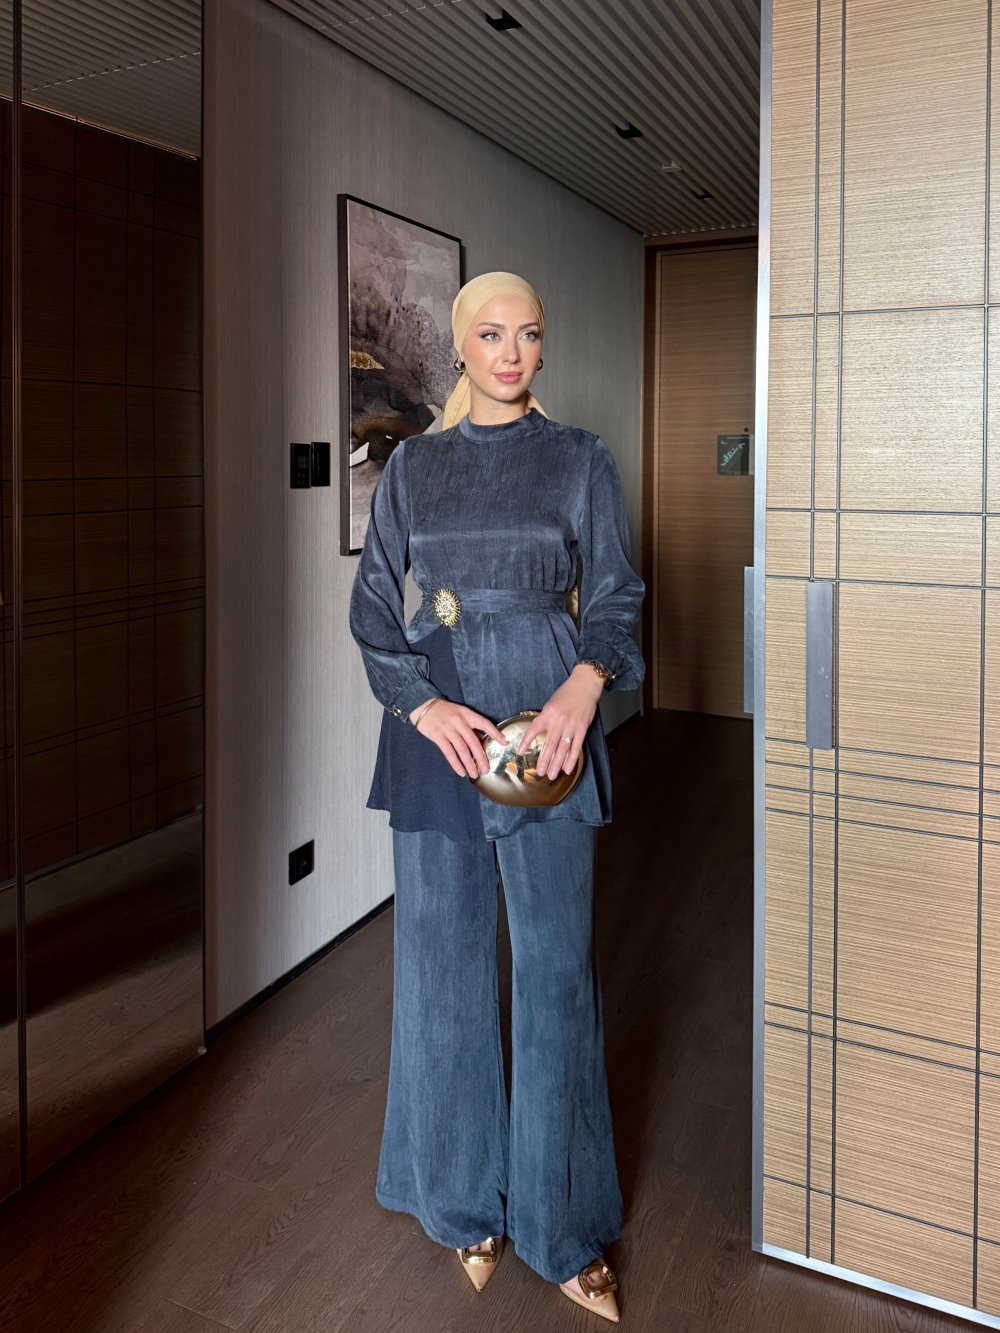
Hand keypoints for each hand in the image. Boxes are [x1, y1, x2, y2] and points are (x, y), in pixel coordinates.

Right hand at [409, 698, 507, 778]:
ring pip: (462, 750)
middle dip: (481, 758)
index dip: (495, 733)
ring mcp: (448, 729)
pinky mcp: (437, 736)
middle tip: (486, 769)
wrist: (425, 706)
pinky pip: (449, 753)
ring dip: (469, 764)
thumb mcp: (461, 713)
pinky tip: (461, 772)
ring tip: (474, 774)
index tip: (504, 743)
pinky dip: (456, 764)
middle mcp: (459, 722)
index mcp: (467, 714)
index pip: (484, 724)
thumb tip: (482, 741)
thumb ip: (470, 726)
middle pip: (473, 742)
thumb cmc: (446, 711)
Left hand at [516, 665, 604, 779]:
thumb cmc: (567, 693)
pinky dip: (572, 759)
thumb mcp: (551, 703)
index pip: (534, 729)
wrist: (585, 684)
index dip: (526, 741)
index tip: (520, 752)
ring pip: (562, 749)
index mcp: (548, 713)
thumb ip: (545, 718)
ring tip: (552, 775)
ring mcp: (572, 725)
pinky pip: (576, 747)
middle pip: (549, 745)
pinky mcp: (582, 728)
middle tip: (539, 773)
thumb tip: (539, 732)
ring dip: (557, 764)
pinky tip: (567, 768)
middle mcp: (559, 720)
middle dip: (544, 761)